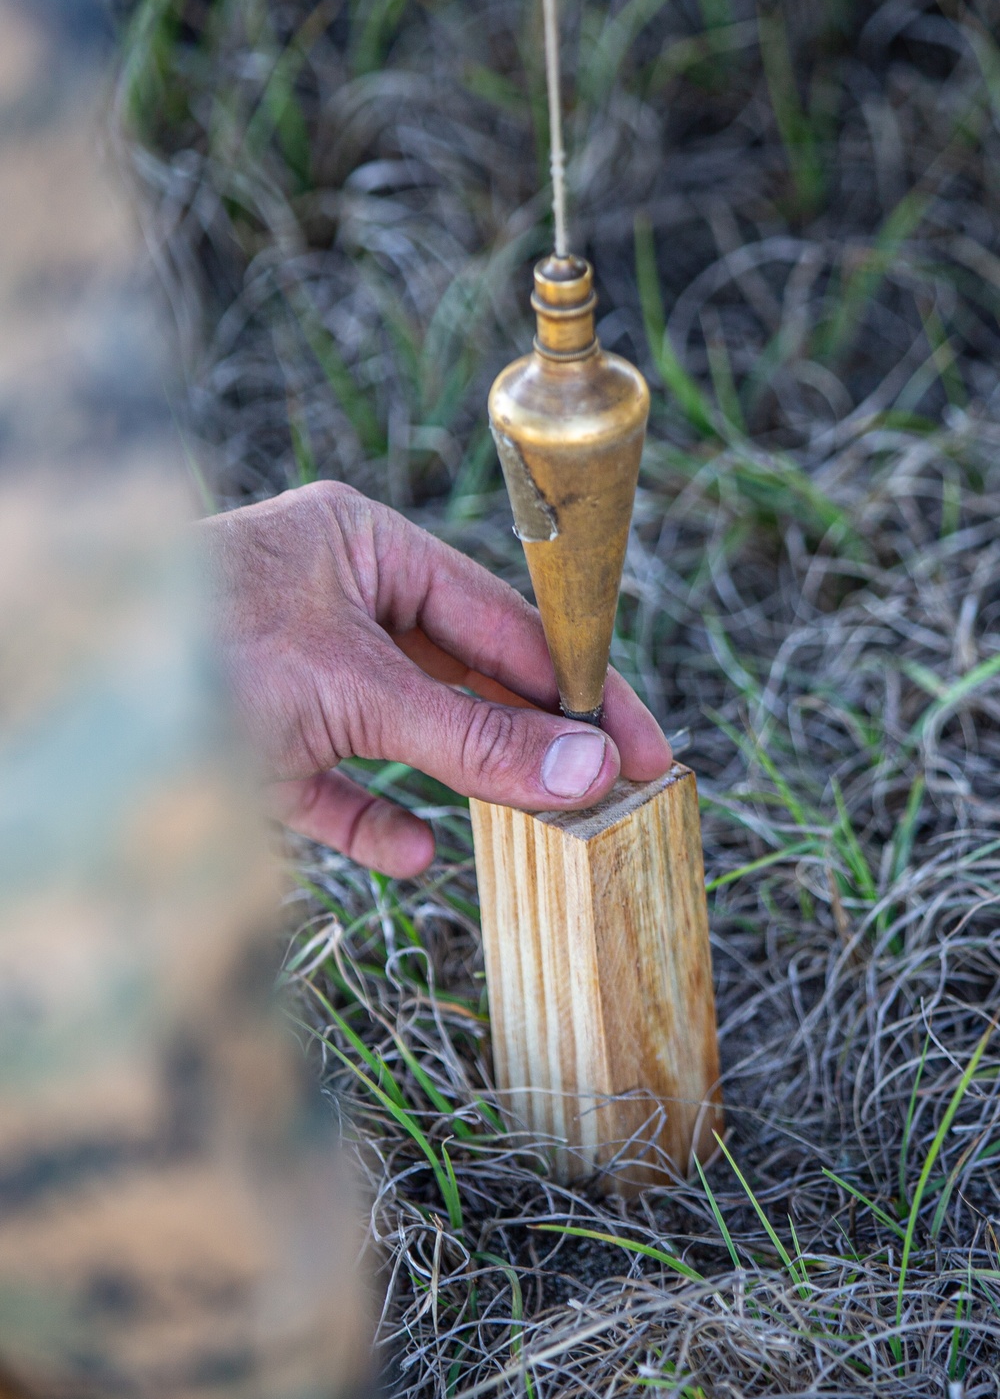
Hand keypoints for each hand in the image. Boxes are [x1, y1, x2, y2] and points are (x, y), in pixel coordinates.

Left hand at [200, 481, 671, 877]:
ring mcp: (291, 670)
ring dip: (462, 775)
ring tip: (541, 823)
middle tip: (608, 794)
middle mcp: (330, 600)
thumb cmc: (196, 653)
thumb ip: (472, 735)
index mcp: (360, 547)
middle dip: (528, 736)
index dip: (579, 683)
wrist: (60, 703)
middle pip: (459, 673)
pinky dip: (372, 817)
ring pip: (403, 728)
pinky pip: (333, 781)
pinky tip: (414, 850)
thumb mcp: (353, 693)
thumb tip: (590, 769)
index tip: (641, 745)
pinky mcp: (254, 738)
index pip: (500, 617)